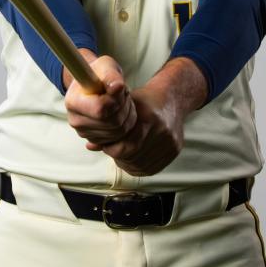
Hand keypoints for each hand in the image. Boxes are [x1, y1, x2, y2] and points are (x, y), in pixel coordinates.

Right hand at [64, 52, 137, 147]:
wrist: (93, 83)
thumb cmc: (99, 73)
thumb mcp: (106, 65)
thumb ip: (111, 75)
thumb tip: (117, 87)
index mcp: (73, 101)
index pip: (100, 109)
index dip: (116, 100)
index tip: (119, 88)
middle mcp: (75, 120)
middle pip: (112, 122)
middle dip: (125, 106)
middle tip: (124, 93)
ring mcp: (84, 132)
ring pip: (119, 131)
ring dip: (128, 114)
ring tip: (122, 100)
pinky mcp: (94, 140)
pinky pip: (119, 138)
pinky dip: (125, 124)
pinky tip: (120, 111)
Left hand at [98, 57, 207, 176]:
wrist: (171, 99)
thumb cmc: (143, 101)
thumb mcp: (124, 106)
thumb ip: (107, 126)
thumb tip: (90, 147)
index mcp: (148, 118)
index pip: (125, 146)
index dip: (112, 149)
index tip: (107, 145)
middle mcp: (162, 131)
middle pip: (134, 157)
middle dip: (119, 157)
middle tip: (112, 151)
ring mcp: (170, 142)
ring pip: (142, 165)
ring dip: (128, 163)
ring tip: (122, 155)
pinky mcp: (175, 149)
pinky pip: (153, 168)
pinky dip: (140, 167)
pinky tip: (133, 159)